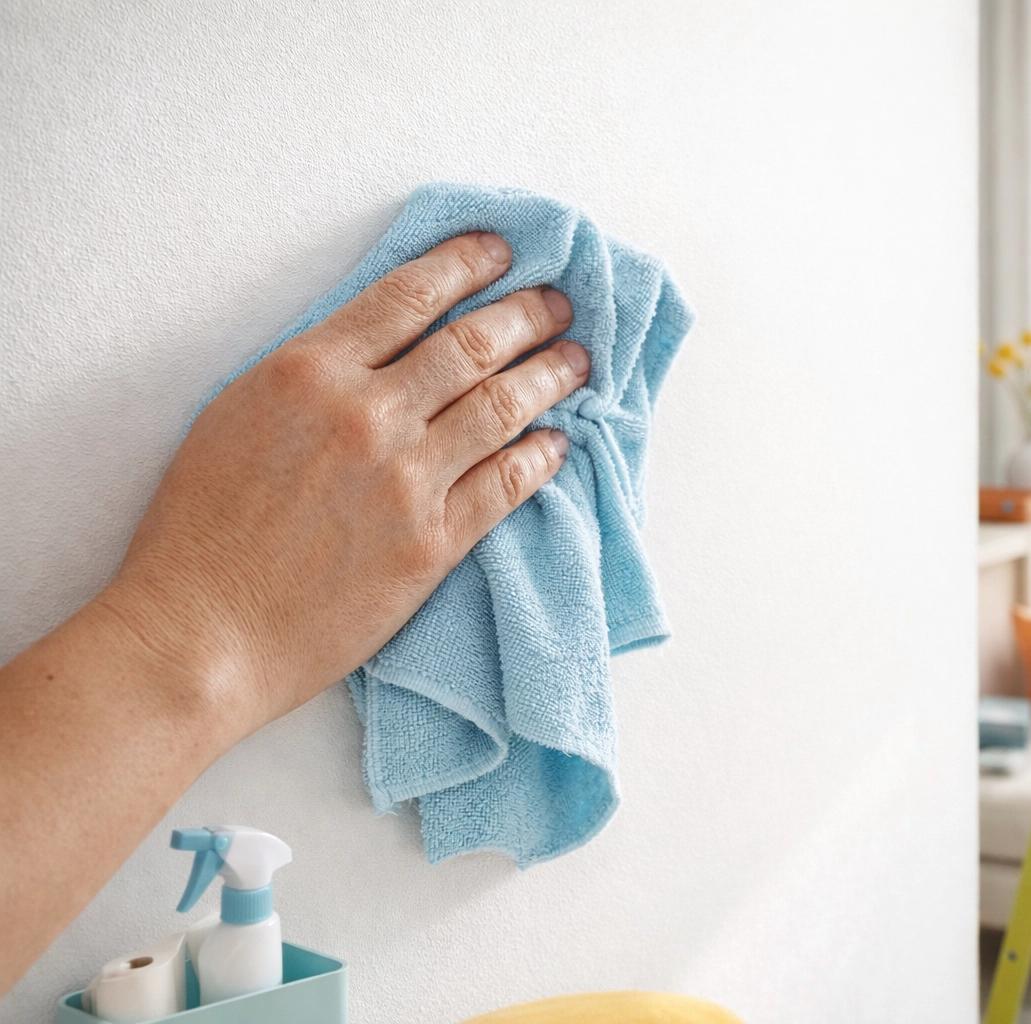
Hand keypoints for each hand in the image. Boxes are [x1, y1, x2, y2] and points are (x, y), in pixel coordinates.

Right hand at [98, 231, 589, 736]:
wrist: (200, 632)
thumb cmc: (203, 529)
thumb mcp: (238, 414)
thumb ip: (314, 373)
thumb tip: (382, 345)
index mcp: (309, 371)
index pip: (409, 295)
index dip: (466, 264)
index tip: (501, 251)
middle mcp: (367, 415)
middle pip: (472, 344)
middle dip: (527, 315)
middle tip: (561, 303)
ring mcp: (405, 480)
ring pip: (501, 407)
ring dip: (549, 376)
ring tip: (577, 360)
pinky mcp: (432, 543)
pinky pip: (506, 485)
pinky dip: (541, 456)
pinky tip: (560, 442)